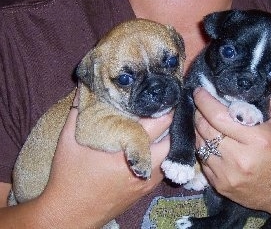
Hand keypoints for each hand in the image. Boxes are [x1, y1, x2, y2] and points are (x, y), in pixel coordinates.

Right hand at [36, 94, 170, 227]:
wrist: (71, 214)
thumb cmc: (68, 175)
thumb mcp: (69, 140)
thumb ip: (80, 111)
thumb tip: (86, 86)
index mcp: (124, 148)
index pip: (157, 123)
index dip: (165, 107)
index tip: (165, 95)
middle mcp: (142, 164)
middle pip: (171, 138)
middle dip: (171, 121)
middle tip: (167, 108)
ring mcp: (146, 180)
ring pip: (171, 154)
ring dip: (170, 138)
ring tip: (164, 125)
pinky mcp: (146, 190)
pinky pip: (164, 168)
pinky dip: (164, 155)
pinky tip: (156, 146)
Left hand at [193, 85, 270, 227]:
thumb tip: (260, 71)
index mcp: (257, 139)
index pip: (217, 115)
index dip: (203, 100)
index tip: (199, 91)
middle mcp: (239, 159)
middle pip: (203, 129)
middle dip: (198, 113)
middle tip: (201, 104)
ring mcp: (228, 175)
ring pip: (198, 144)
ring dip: (198, 130)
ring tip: (204, 121)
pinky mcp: (221, 186)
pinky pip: (202, 161)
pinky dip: (202, 148)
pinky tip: (210, 141)